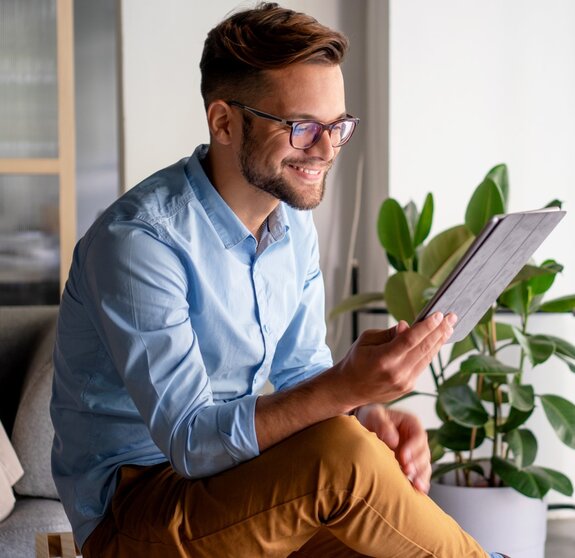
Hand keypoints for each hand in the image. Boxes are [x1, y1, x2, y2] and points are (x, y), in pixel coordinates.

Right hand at [333, 312, 456, 407]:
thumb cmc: (355, 361)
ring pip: (427, 358)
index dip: (426, 326)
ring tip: (449, 327)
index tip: (438, 314)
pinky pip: (423, 366)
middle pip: (424, 348)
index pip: (410, 339)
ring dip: (439, 341)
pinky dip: (431, 352)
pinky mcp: (408, 387)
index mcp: (383, 359)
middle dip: (440, 331)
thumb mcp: (366, 340)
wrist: (349, 388)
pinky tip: (437, 341)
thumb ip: (389, 334)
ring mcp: (404, 382)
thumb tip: (407, 326)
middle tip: (452, 317)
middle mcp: (396, 372)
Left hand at [354, 404, 431, 492]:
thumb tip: (394, 440)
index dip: (413, 447)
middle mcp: (417, 438)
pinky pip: (420, 474)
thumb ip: (383, 424)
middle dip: (418, 463)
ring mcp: (415, 452)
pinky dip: (421, 482)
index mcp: (412, 423)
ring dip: (421, 476)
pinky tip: (418, 491)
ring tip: (416, 485)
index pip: (419, 436)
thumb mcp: (375, 415)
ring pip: (425, 465)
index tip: (403, 457)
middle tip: (407, 471)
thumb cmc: (372, 417)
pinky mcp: (411, 463)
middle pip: (424, 452)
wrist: (367, 426)